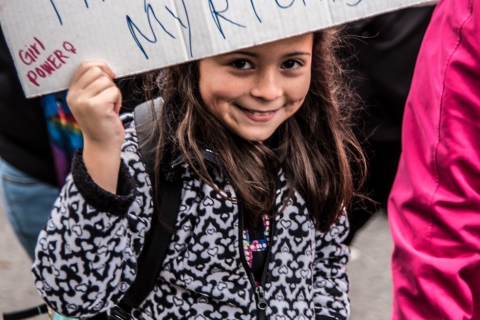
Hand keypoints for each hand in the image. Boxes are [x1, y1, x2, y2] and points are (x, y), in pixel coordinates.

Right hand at [67, 62, 123, 192]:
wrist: (102, 145)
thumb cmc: (101, 123)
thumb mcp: (90, 102)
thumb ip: (91, 85)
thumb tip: (104, 68)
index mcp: (71, 93)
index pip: (84, 66)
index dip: (100, 67)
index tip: (109, 76)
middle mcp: (74, 96)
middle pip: (97, 70)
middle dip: (109, 81)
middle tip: (109, 96)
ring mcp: (83, 101)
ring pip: (106, 81)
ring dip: (114, 92)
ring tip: (110, 106)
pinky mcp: (96, 106)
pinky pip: (114, 91)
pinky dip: (118, 100)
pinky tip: (113, 111)